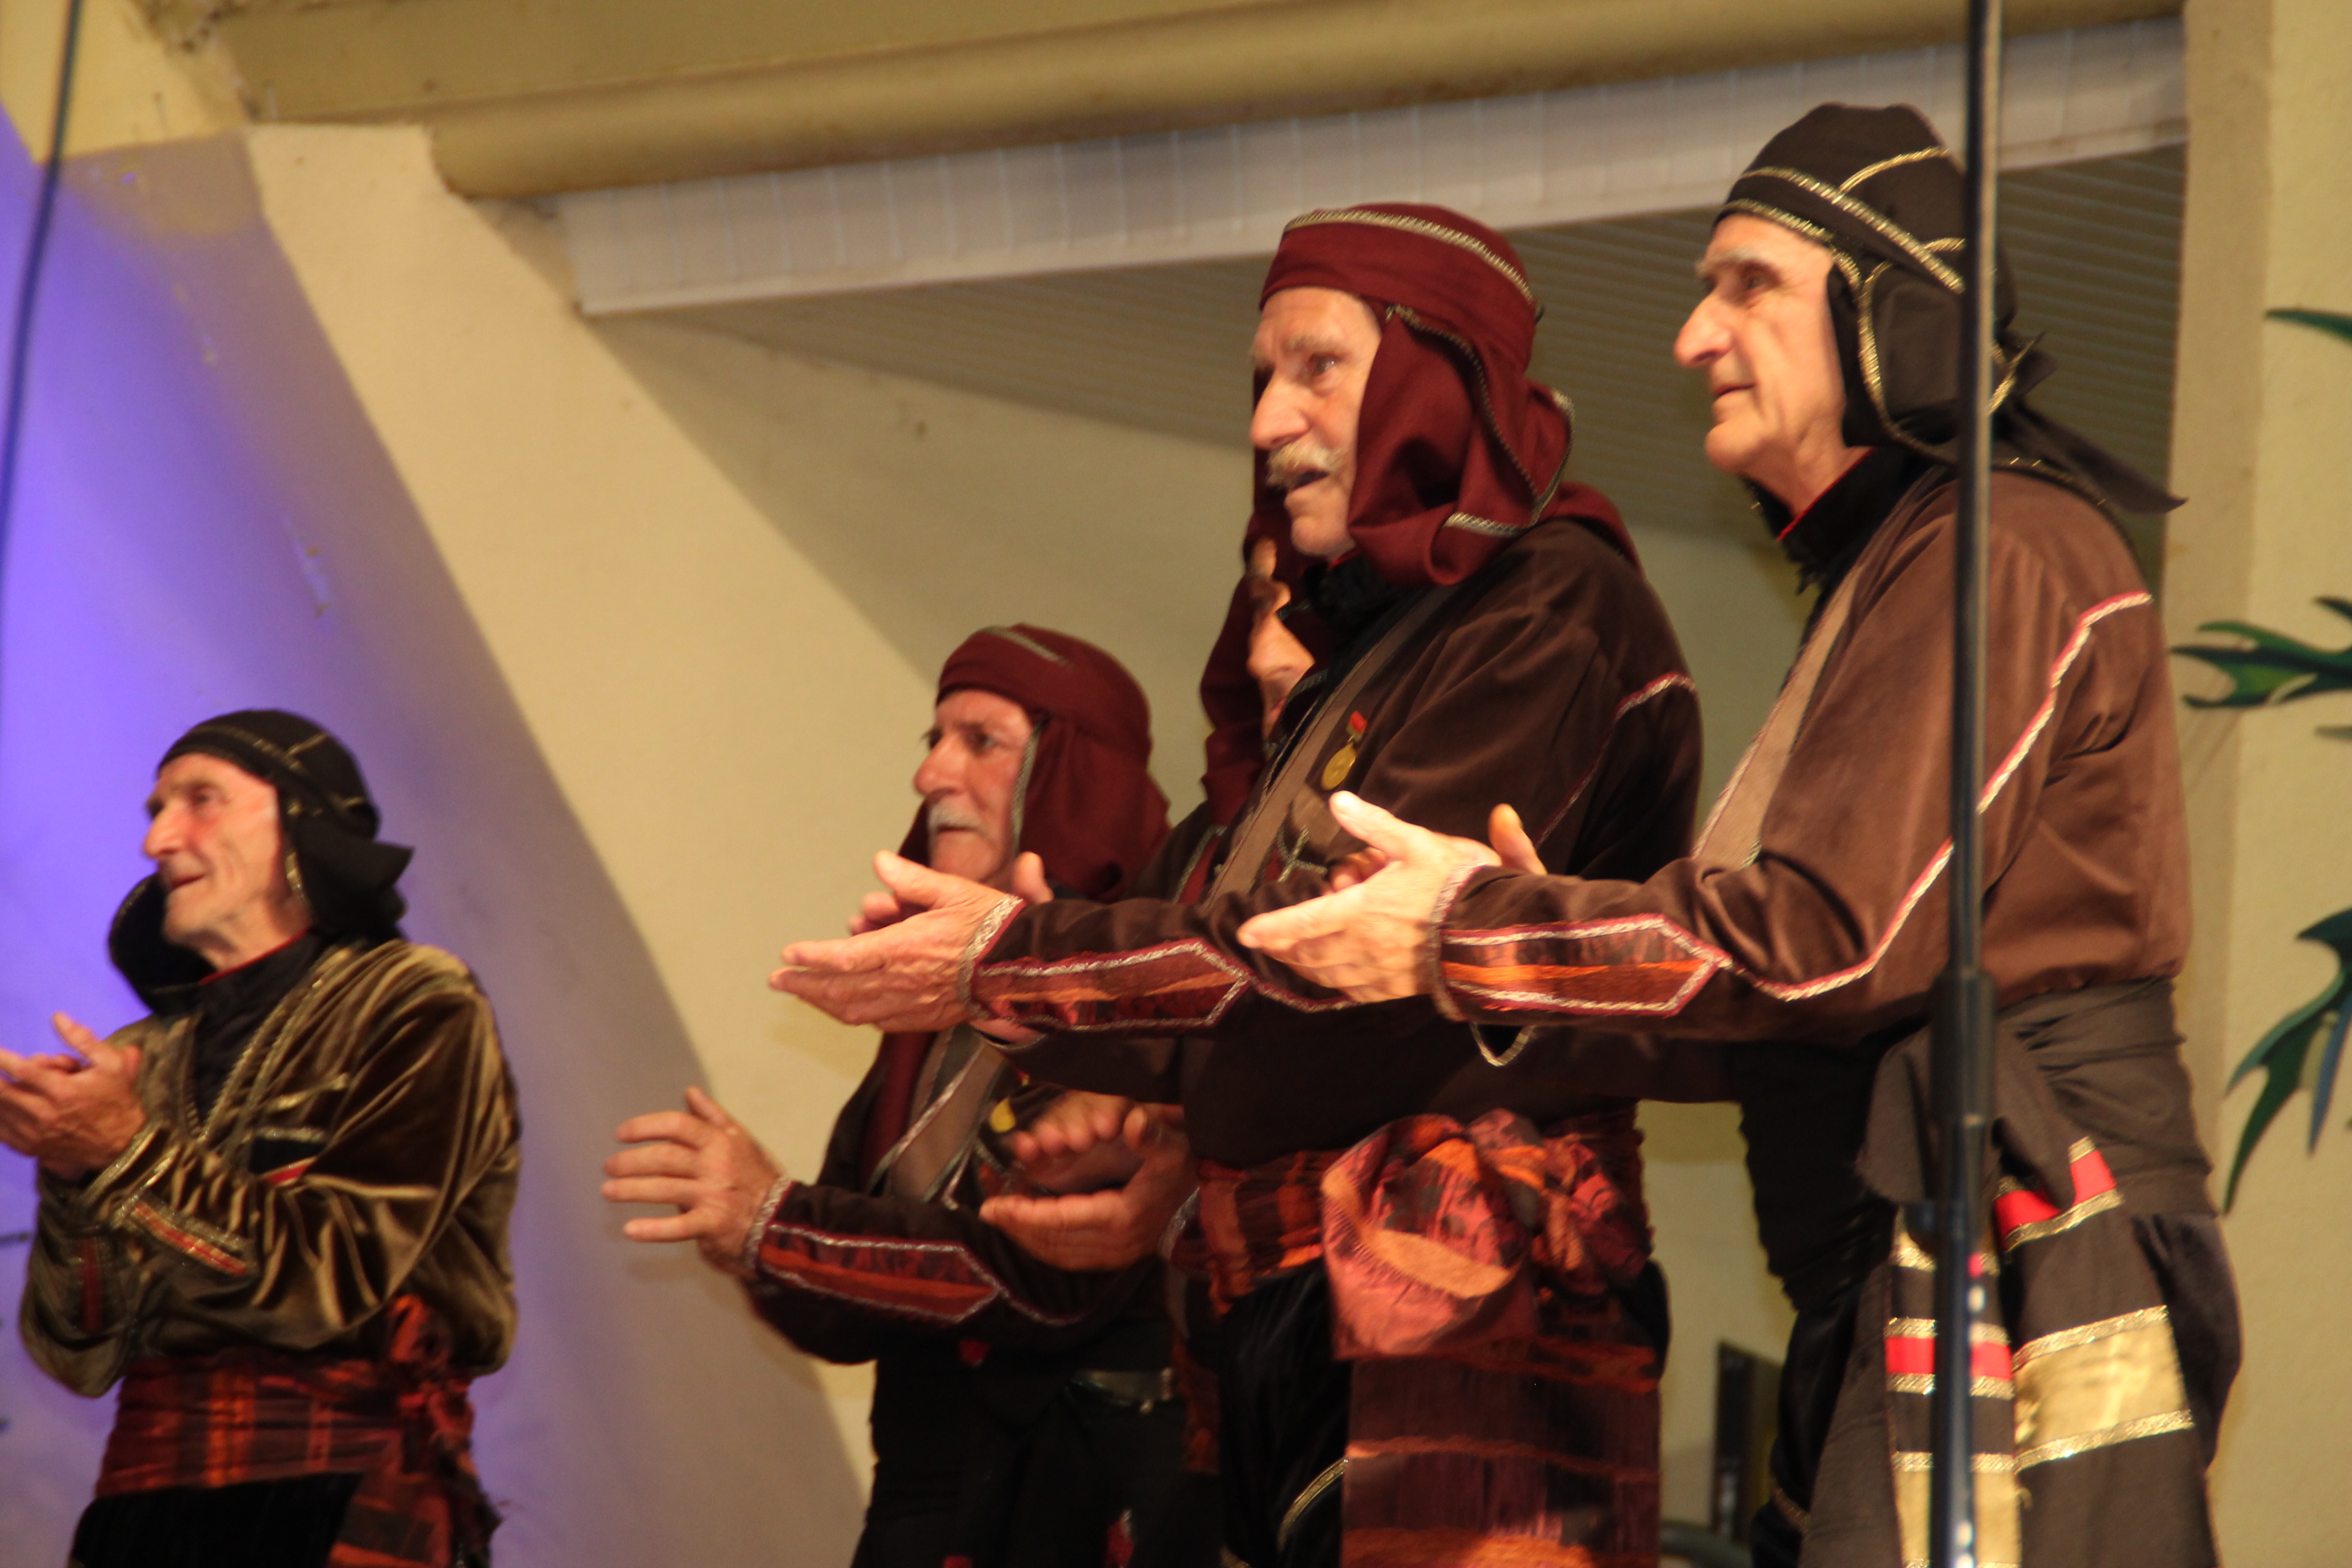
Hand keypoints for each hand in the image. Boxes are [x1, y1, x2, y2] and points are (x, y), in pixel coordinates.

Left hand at [0, 1015, 146, 1179]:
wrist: (121, 1144)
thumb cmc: (117, 1100)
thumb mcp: (111, 1064)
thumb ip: (82, 1039)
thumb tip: (57, 1017)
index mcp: (63, 1091)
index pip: (23, 1070)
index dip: (2, 1058)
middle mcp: (44, 1114)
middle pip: (3, 1091)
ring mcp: (35, 1134)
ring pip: (1, 1110)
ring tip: (2, 1084)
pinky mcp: (30, 1148)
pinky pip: (1, 1131)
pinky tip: (1, 1106)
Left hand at [604, 1087, 783, 1274]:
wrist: (782, 1219)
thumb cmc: (756, 1177)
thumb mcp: (741, 1140)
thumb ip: (713, 1117)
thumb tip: (690, 1092)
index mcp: (720, 1142)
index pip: (677, 1125)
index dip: (645, 1126)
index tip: (621, 1133)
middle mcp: (716, 1165)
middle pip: (664, 1157)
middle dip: (630, 1161)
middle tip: (609, 1167)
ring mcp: (714, 1195)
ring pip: (664, 1188)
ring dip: (631, 1190)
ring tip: (608, 1191)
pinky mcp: (713, 1225)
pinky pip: (678, 1228)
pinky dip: (653, 1230)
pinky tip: (630, 1230)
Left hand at [774, 852, 1017, 1030]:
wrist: (1028, 970)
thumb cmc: (994, 926)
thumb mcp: (955, 891)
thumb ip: (913, 879)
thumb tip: (880, 861)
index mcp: (906, 948)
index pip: (845, 958)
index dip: (812, 958)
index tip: (787, 953)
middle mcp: (904, 982)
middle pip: (840, 990)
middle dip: (804, 985)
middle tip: (777, 980)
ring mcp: (914, 1005)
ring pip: (856, 1010)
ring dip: (823, 1002)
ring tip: (801, 992)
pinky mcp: (927, 1018)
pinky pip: (880, 1022)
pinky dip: (854, 1015)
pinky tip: (843, 1008)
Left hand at [981, 1105, 1193, 1270]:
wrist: (1204, 1204)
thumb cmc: (1183, 1171)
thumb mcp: (1172, 1148)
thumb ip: (1152, 1135)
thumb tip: (1134, 1121)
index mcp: (1121, 1217)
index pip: (1063, 1219)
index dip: (1026, 1215)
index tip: (995, 1206)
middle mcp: (1114, 1243)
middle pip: (1055, 1240)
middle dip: (1019, 1226)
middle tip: (989, 1212)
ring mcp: (1114, 1255)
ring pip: (1059, 1252)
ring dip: (1027, 1238)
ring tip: (1003, 1220)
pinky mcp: (1114, 1258)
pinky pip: (1069, 1257)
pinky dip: (1044, 1246)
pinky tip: (1028, 1233)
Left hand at [1237, 792, 1508, 1000]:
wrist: (1499, 937)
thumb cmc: (1459, 886)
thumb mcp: (1418, 843)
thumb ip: (1374, 825)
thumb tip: (1338, 800)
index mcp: (1362, 911)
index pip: (1303, 921)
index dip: (1272, 927)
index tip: (1245, 932)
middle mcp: (1365, 947)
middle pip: (1310, 953)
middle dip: (1284, 948)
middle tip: (1266, 942)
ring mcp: (1382, 973)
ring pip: (1329, 975)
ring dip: (1305, 967)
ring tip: (1292, 957)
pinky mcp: (1401, 989)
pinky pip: (1357, 992)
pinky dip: (1336, 984)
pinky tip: (1334, 978)